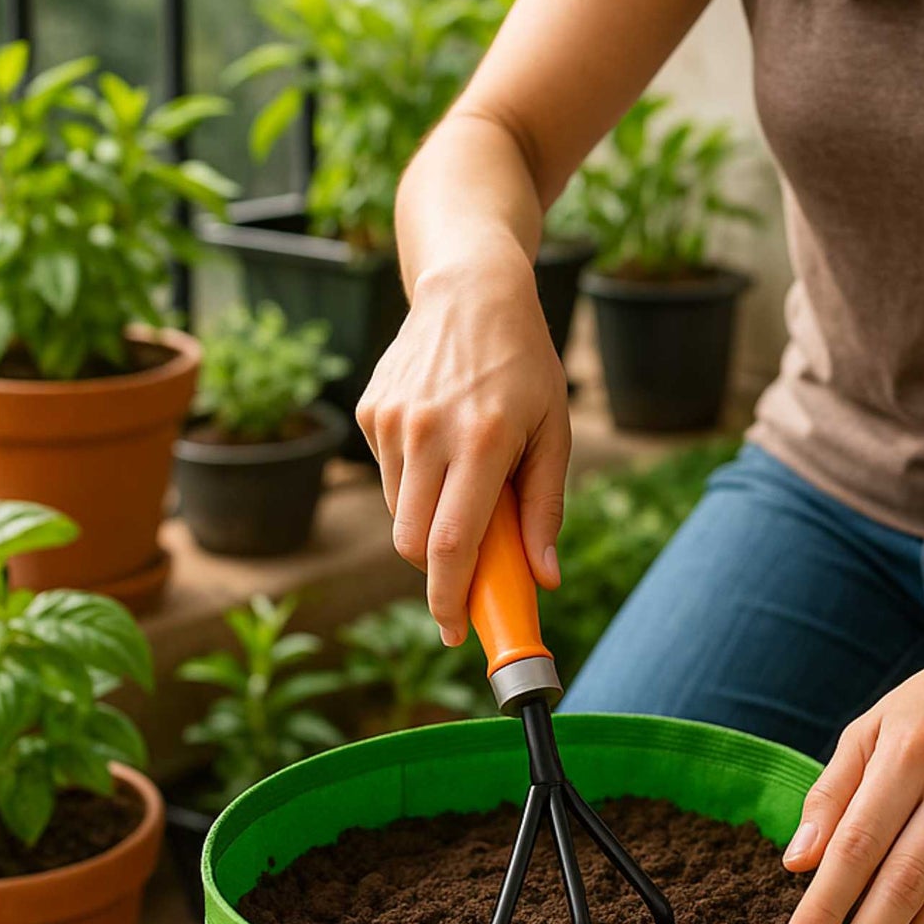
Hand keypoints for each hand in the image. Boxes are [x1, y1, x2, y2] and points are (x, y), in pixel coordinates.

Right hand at [356, 232, 568, 643]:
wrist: (471, 290)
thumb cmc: (525, 366)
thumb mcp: (555, 431)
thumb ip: (545, 507)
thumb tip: (542, 578)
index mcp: (481, 440)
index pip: (452, 543)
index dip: (449, 599)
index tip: (456, 632)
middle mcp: (428, 431)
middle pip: (413, 543)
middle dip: (438, 573)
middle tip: (467, 574)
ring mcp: (391, 421)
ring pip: (398, 514)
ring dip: (429, 523)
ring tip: (464, 482)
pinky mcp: (369, 412)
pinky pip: (387, 478)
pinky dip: (414, 485)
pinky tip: (441, 445)